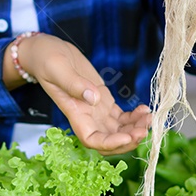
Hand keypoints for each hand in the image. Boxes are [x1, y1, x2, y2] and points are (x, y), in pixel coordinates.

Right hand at [11, 34, 149, 154]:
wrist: (46, 51)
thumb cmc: (46, 59)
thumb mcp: (57, 68)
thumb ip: (74, 84)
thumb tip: (94, 99)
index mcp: (74, 112)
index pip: (92, 140)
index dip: (110, 144)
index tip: (127, 136)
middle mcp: (86, 116)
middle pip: (109, 140)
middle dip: (128, 139)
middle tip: (145, 129)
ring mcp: (96, 110)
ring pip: (119, 130)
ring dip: (135, 129)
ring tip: (149, 117)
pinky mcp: (103, 100)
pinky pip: (121, 117)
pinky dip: (134, 117)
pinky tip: (143, 109)